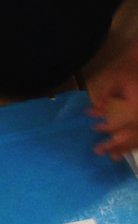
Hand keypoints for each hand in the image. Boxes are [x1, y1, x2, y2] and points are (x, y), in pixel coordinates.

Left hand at [88, 38, 137, 159]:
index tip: (94, 127)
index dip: (106, 127)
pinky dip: (136, 143)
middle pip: (132, 136)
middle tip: (98, 151)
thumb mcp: (115, 78)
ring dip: (127, 148)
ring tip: (112, 157)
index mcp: (137, 107)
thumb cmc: (132, 66)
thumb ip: (103, 96)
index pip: (121, 122)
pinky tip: (126, 149)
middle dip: (115, 145)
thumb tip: (90, 112)